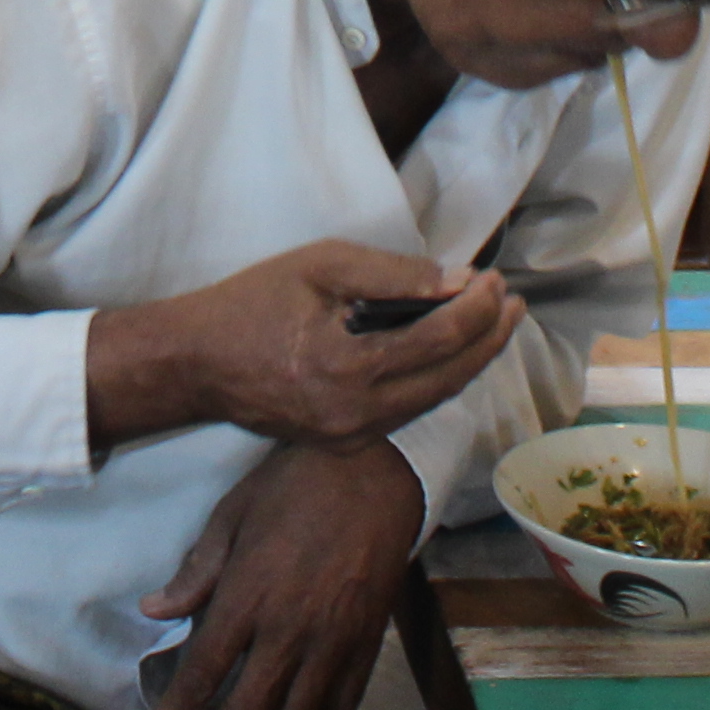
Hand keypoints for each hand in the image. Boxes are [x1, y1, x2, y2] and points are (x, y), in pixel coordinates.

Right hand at [106, 241, 516, 451]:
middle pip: (447, 380)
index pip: (437, 340)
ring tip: (494, 324)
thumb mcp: (317, 266)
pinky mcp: (345, 443)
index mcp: (347, 368)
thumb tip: (455, 281)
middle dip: (488, 340)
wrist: (196, 363)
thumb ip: (390, 273)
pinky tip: (451, 352)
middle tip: (513, 304)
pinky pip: (407, 411)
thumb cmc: (252, 303)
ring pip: (432, 401)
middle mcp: (356, 415)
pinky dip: (436, 380)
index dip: (476, 309)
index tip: (495, 280)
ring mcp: (351, 437)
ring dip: (469, 362)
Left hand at [139, 440, 427, 709]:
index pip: (202, 675)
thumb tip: (154, 611)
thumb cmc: (294, 487)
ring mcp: (334, 642)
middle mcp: (291, 630)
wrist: (375, 473)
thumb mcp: (231, 515)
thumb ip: (195, 573)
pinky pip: (338, 708)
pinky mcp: (366, 645)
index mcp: (249, 596)